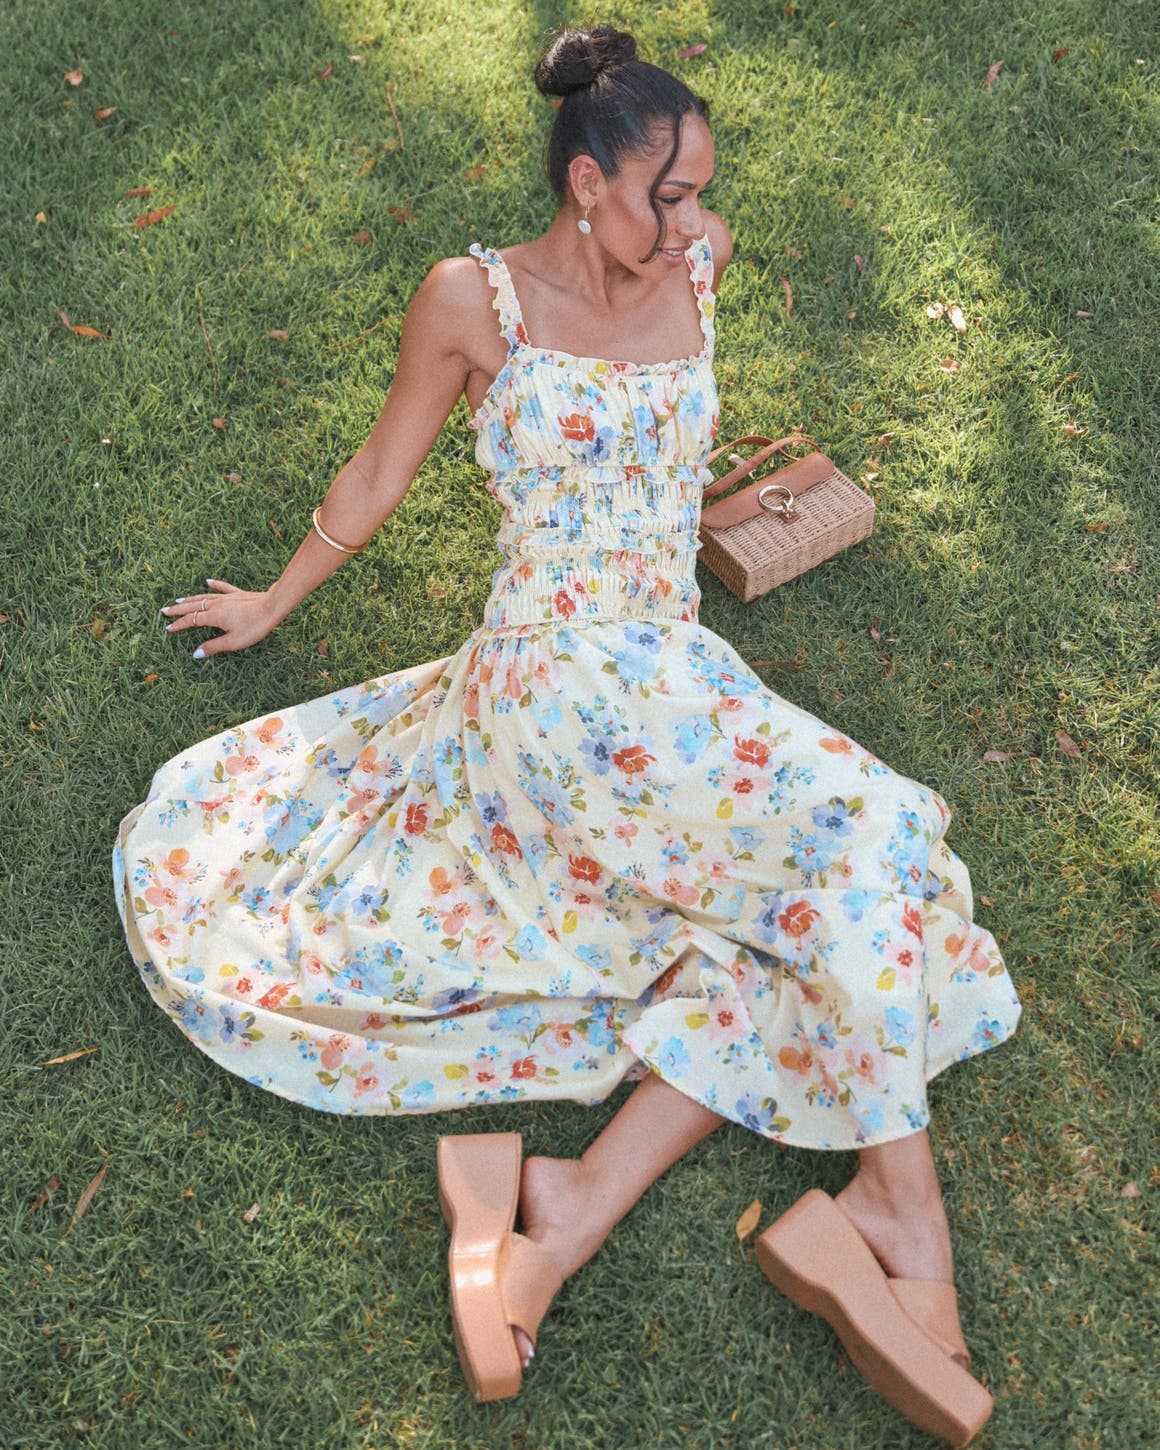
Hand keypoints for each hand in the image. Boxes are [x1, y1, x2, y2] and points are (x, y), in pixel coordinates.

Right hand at [160, 579, 280, 658]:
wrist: (272, 607)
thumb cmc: (254, 626)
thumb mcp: (234, 642)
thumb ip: (214, 647)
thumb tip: (195, 654)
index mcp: (214, 617)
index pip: (191, 620)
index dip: (179, 625)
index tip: (168, 629)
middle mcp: (217, 604)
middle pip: (193, 606)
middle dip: (178, 610)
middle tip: (164, 611)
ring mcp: (227, 597)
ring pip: (204, 597)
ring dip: (190, 599)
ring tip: (179, 600)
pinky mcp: (238, 594)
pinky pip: (222, 588)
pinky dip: (214, 584)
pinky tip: (208, 581)